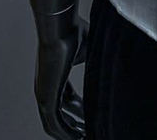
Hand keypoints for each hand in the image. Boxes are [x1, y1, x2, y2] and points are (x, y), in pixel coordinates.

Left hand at [34, 12, 89, 138]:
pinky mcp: (45, 98)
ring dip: (71, 132)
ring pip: (57, 123)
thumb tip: (113, 56)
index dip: (79, 108)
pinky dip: (67, 133)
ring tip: (86, 138)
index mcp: (55, 75)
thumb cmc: (73, 32)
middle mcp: (46, 87)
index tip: (92, 116)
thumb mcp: (89, 49)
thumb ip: (95, 58)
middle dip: (77, 123)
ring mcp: (44, 94)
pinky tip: (80, 138)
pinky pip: (55, 124)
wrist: (61, 28)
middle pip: (63, 111)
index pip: (67, 98)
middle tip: (91, 131)